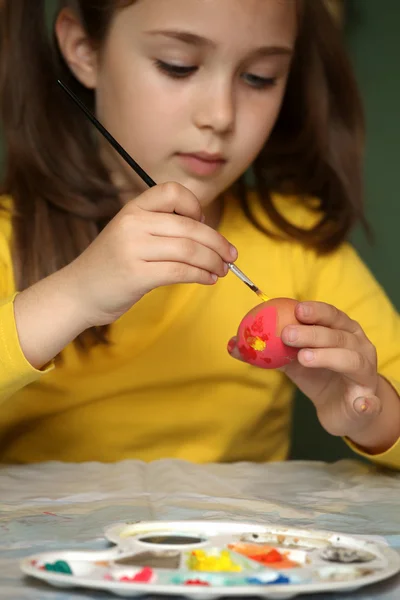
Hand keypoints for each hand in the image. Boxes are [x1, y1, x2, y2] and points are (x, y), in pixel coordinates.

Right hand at [66, 181, 236, 326]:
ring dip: (214, 261)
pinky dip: (202, 275)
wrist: (78, 292)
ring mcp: (134, 249)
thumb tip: (207, 234)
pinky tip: (208, 279)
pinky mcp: (137, 275)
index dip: (195, 206)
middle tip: (231, 255)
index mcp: (132, 208)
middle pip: (190, 227)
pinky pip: (181, 271)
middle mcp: (133, 223)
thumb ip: (160, 227)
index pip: (172, 191)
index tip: (203, 225)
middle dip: (218, 243)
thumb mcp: (130, 234)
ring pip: (190, 250)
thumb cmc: (111, 265)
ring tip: (222, 270)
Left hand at [229, 301, 386, 441]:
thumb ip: (268, 351)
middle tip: (287, 334)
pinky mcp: (368, 401)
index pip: (331, 315)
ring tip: (304, 358)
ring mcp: (365, 373)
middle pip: (338, 335)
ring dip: (328, 357)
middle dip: (313, 332)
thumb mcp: (293, 361)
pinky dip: (366, 401)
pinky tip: (361, 402)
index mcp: (342, 331)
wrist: (343, 409)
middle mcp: (358, 347)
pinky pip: (369, 401)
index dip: (315, 311)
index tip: (295, 309)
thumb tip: (232, 344)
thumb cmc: (319, 375)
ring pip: (351, 360)